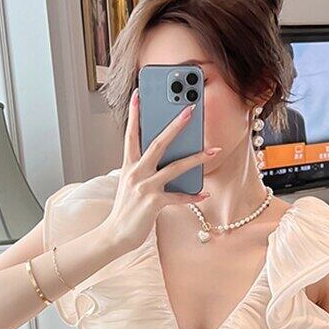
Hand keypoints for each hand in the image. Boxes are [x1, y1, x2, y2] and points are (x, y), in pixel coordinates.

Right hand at [103, 87, 220, 250]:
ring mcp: (144, 186)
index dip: (134, 114)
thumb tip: (166, 162)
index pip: (131, 134)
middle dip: (176, 125)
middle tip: (190, 110)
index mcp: (129, 165)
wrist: (115, 235)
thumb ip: (144, 171)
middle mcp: (136, 172)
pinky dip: (192, 195)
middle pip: (158, 143)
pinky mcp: (153, 202)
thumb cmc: (125, 210)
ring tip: (213, 150)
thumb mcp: (130, 185)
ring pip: (175, 167)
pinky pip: (178, 197)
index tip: (139, 94)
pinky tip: (204, 193)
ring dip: (196, 158)